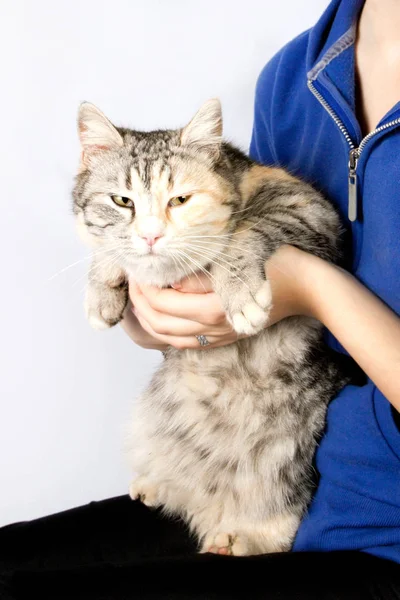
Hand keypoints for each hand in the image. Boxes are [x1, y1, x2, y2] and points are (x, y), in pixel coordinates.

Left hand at [121, 246, 314, 350]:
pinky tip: (161, 316)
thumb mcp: (235, 261)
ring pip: (169, 338)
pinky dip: (166, 332)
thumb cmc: (274, 266)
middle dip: (139, 305)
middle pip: (159, 325)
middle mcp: (212, 328)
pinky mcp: (224, 337)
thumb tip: (166, 280)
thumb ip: (197, 275)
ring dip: (149, 320)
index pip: (161, 304)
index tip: (136, 271)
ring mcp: (218, 336)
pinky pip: (185, 342)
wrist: (306, 287)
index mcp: (211, 309)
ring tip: (141, 299)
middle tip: (133, 283)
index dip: (143, 289)